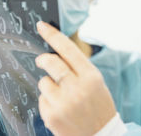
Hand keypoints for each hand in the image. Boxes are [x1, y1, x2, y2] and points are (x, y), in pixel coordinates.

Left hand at [35, 21, 115, 135]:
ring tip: (62, 97)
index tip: (41, 26)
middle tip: (42, 60)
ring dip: (49, 86)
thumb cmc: (99, 107)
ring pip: (44, 82)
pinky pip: (42, 99)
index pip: (69, 49)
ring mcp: (63, 102)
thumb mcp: (96, 84)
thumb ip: (79, 69)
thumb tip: (56, 53)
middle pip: (51, 61)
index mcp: (91, 76)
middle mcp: (78, 87)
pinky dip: (48, 102)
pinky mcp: (52, 115)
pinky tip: (60, 109)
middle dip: (43, 59)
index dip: (53, 35)